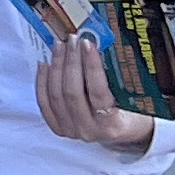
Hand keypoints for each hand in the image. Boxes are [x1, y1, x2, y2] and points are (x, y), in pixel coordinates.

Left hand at [37, 36, 159, 153]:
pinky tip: (45, 63)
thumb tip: (100, 45)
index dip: (91, 66)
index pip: (98, 92)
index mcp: (111, 125)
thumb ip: (118, 79)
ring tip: (59, 47)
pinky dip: (42, 81)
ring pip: (55, 95)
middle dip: (71, 62)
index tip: (88, 44)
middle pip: (72, 91)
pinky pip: (44, 102)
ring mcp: (70, 130)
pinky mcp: (57, 127)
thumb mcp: (132, 100)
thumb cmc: (131, 114)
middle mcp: (88, 130)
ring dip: (56, 67)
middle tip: (72, 41)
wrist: (122, 133)